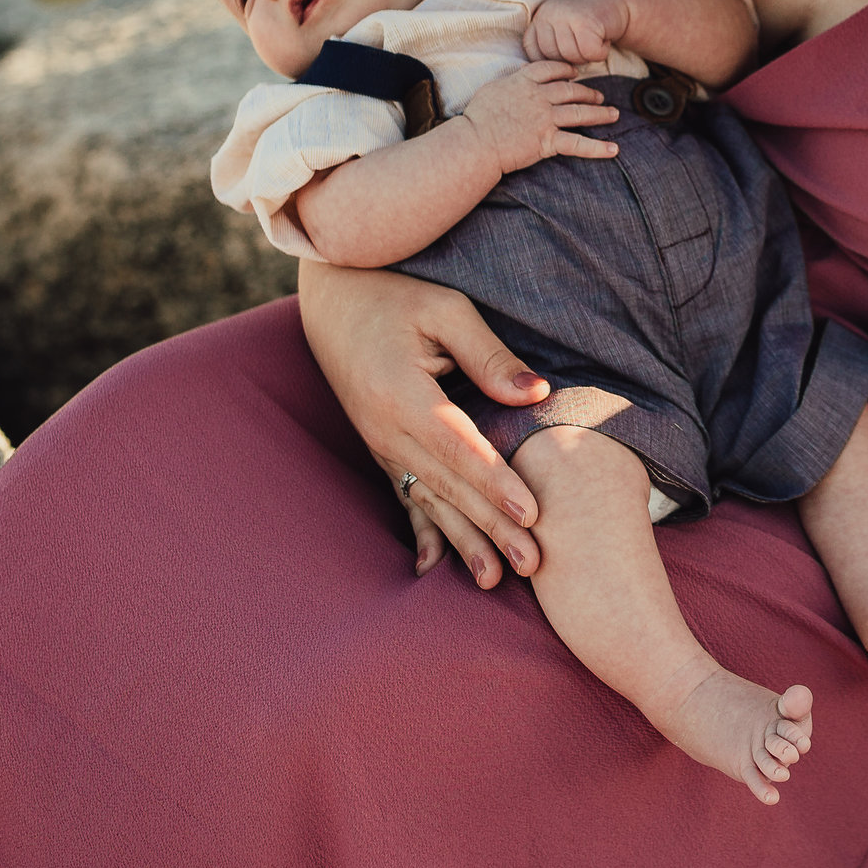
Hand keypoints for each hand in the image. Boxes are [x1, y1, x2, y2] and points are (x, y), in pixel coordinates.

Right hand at [297, 262, 548, 586]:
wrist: (331, 295)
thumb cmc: (394, 290)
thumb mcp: (445, 308)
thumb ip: (488, 355)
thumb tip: (536, 395)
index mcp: (402, 394)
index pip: (459, 448)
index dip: (497, 482)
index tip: (533, 514)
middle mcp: (385, 428)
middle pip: (448, 486)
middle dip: (491, 527)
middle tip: (532, 563)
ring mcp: (379, 442)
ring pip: (429, 500)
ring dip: (464, 540)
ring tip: (495, 577)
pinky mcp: (380, 445)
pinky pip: (404, 495)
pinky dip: (423, 531)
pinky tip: (432, 567)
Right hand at [459, 59, 619, 173]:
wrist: (475, 142)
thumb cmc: (477, 117)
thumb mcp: (492, 88)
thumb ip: (511, 81)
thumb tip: (520, 75)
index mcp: (524, 81)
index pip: (552, 69)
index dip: (567, 70)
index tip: (575, 74)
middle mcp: (539, 96)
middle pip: (571, 90)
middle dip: (588, 92)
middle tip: (600, 95)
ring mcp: (546, 118)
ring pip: (580, 113)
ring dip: (600, 113)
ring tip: (613, 114)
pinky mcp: (548, 141)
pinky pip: (578, 144)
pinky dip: (597, 148)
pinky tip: (613, 149)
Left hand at [524, 0, 632, 67]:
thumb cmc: (589, 23)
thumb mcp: (562, 30)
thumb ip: (549, 46)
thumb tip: (544, 78)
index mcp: (539, 18)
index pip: (535, 54)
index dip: (553, 61)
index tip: (569, 51)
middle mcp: (548, 14)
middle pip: (553, 58)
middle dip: (573, 59)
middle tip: (585, 43)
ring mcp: (566, 16)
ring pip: (572, 57)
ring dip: (588, 56)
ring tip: (594, 39)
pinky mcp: (585, 21)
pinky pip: (590, 53)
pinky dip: (601, 52)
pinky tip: (603, 38)